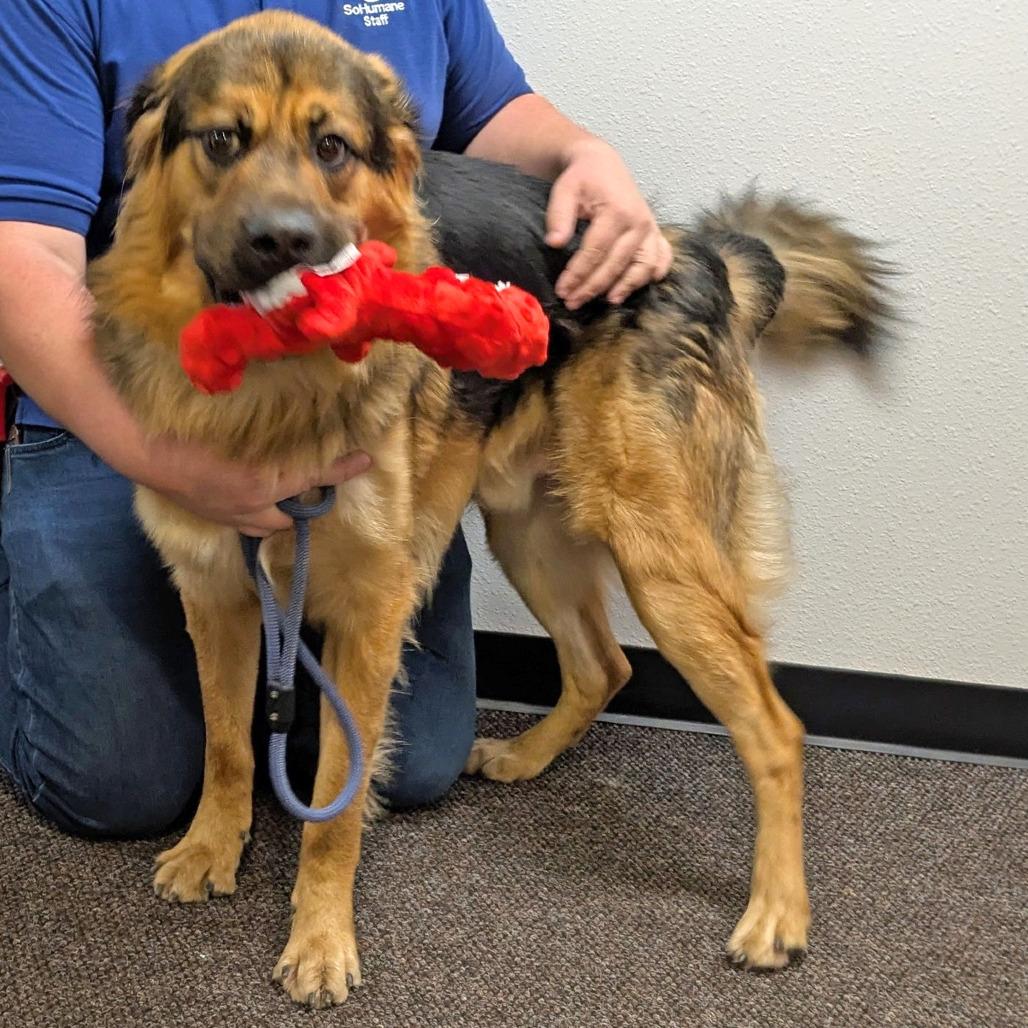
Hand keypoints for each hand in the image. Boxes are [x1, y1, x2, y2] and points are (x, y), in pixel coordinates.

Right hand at [138, 435, 371, 537]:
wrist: (139, 445)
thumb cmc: (187, 424)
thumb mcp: (236, 417)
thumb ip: (271, 420)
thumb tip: (297, 399)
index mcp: (263, 483)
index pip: (316, 476)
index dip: (343, 469)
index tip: (366, 460)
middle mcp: (250, 507)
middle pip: (289, 519)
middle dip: (301, 507)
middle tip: (306, 485)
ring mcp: (226, 516)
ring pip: (263, 526)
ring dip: (275, 514)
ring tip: (277, 493)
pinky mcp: (207, 515)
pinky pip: (238, 522)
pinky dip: (248, 512)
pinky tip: (242, 492)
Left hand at [546, 137, 672, 309]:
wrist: (603, 164)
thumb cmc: (582, 178)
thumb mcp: (564, 190)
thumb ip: (559, 215)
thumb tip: (554, 243)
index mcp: (617, 211)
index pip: (595, 252)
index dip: (577, 274)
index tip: (562, 290)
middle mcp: (638, 222)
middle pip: (616, 264)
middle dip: (593, 287)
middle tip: (573, 302)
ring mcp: (650, 228)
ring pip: (642, 266)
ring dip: (625, 287)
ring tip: (607, 301)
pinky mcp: (655, 232)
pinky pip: (662, 257)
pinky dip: (654, 273)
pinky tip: (638, 286)